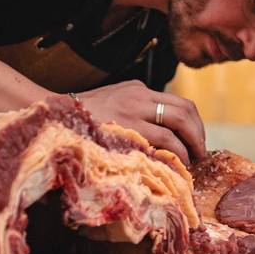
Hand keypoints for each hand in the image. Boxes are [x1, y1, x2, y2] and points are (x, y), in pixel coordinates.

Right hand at [76, 80, 206, 167]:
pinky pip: (160, 140)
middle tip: (201, 153)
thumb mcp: (113, 102)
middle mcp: (138, 97)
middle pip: (184, 111)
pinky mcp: (126, 127)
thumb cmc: (83, 117)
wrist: (54, 116)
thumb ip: (136, 110)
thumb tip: (163, 134)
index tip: (197, 140)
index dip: (195, 123)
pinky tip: (174, 164)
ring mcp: (132, 111)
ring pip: (176, 125)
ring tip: (191, 161)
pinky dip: (174, 153)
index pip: (179, 102)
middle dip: (198, 134)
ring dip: (189, 146)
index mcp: (138, 89)